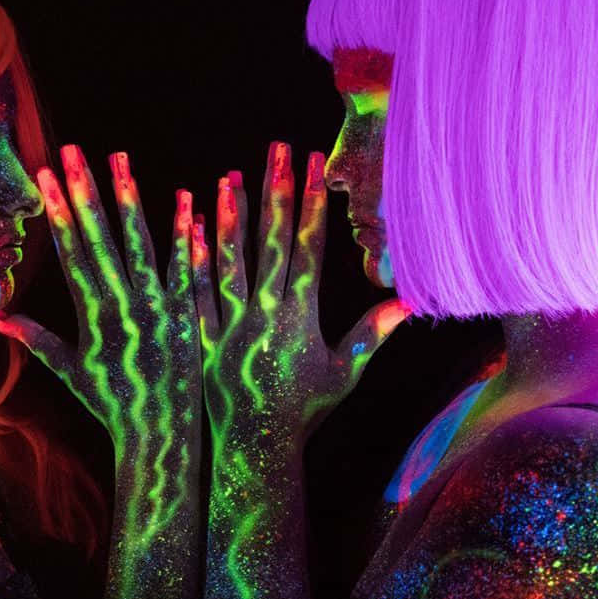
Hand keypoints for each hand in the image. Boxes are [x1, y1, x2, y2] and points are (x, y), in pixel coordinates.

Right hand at [0, 145, 200, 458]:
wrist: (159, 436)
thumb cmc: (112, 405)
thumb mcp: (69, 372)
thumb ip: (33, 338)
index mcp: (92, 317)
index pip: (70, 253)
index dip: (56, 213)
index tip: (44, 176)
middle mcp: (123, 306)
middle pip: (100, 239)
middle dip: (83, 192)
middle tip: (71, 151)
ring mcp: (158, 307)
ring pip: (142, 243)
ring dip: (129, 198)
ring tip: (119, 157)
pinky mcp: (188, 312)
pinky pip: (188, 266)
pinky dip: (187, 233)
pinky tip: (186, 197)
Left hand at [195, 141, 407, 447]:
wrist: (256, 449)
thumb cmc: (305, 412)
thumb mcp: (345, 374)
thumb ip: (372, 333)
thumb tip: (408, 301)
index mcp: (300, 317)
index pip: (309, 248)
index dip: (312, 204)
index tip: (315, 167)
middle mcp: (264, 314)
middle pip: (272, 242)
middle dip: (277, 192)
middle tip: (277, 149)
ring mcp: (228, 324)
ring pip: (228, 260)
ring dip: (230, 216)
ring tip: (230, 175)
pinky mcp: (200, 338)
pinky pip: (192, 291)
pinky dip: (191, 257)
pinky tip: (189, 224)